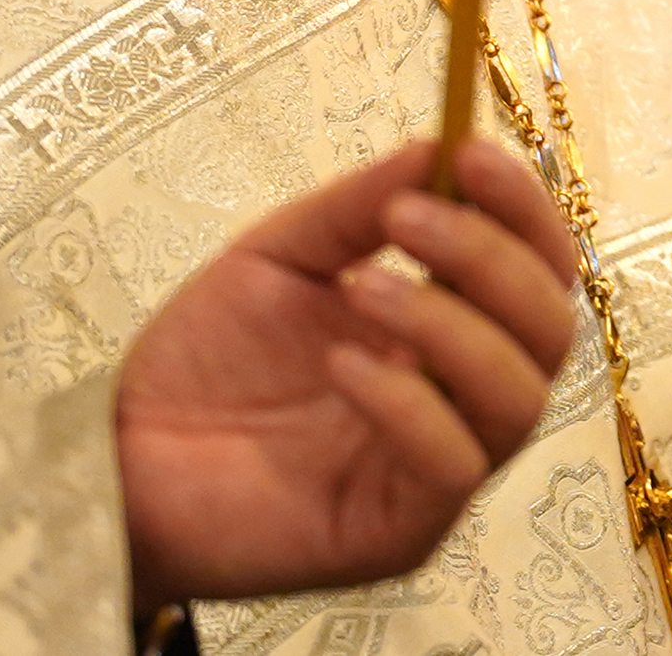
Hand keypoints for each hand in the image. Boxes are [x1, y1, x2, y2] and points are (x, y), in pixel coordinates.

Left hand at [115, 141, 580, 607]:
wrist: (121, 456)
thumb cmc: (206, 360)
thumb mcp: (279, 255)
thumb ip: (357, 206)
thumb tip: (436, 143)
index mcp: (452, 326)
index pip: (538, 267)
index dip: (521, 208)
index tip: (469, 153)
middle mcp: (463, 395)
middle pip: (550, 327)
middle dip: (490, 257)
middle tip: (406, 218)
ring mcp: (441, 466)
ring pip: (519, 396)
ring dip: (451, 324)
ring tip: (362, 287)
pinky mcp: (404, 529)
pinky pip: (454, 464)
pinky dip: (407, 401)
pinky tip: (343, 364)